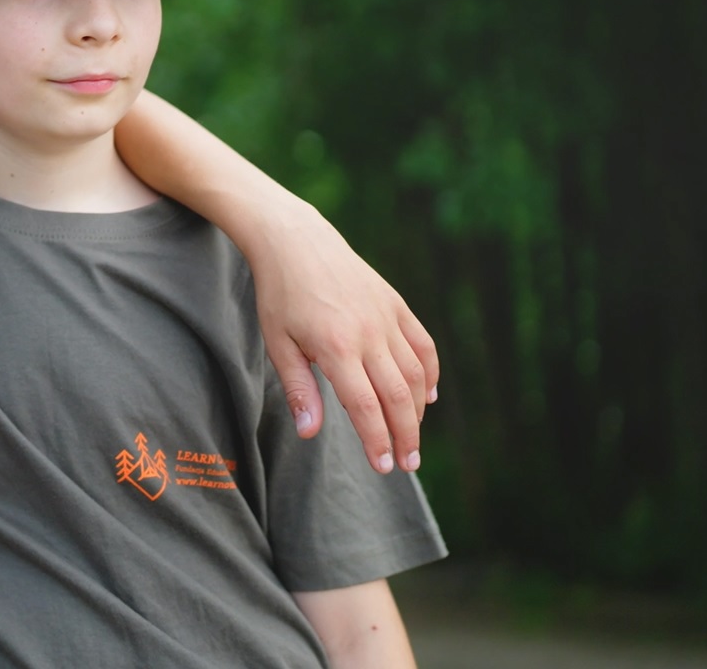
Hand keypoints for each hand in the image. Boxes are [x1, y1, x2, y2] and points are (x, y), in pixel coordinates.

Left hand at [252, 202, 438, 473]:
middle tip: (407, 464)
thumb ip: (299, 390)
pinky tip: (427, 395)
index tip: (383, 466)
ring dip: (418, 410)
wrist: (295, 240)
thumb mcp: (278, 343)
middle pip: (397, 396)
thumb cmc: (280, 295)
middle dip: (406, 435)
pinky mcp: (395, 303)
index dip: (377, 440)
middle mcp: (368, 334)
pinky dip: (429, 372)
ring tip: (413, 438)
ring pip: (414, 373)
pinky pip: (422, 344)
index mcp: (336, 347)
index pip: (365, 406)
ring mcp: (386, 317)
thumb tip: (310, 434)